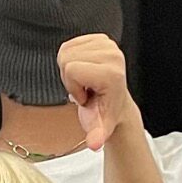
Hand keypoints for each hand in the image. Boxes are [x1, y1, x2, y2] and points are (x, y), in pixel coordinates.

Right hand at [58, 34, 139, 151]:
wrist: (115, 102)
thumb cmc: (103, 113)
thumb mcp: (99, 126)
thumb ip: (96, 135)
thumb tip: (94, 144)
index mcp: (111, 73)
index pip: (71, 69)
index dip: (72, 86)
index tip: (86, 96)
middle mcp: (113, 55)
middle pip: (67, 58)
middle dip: (70, 77)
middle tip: (85, 89)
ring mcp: (109, 44)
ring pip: (66, 50)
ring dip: (70, 69)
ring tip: (85, 81)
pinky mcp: (101, 38)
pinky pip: (70, 44)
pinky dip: (72, 58)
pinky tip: (84, 71)